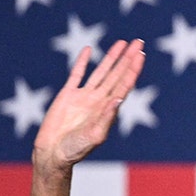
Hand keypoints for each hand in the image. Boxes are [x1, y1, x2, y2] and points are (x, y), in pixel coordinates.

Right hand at [33, 39, 145, 170]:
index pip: (125, 84)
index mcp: (109, 109)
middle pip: (117, 74)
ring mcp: (84, 96)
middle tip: (139, 42)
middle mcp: (99, 100)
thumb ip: (106, 118)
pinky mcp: (67, 95)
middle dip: (128, 58)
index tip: (141, 55)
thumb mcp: (95, 136)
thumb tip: (118, 100)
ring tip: (122, 42)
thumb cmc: (76, 150)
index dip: (133, 70)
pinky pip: (76, 74)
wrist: (54, 153)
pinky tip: (89, 49)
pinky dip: (82, 62)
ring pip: (101, 71)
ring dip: (111, 57)